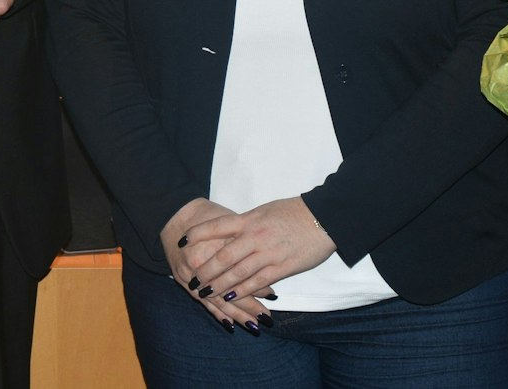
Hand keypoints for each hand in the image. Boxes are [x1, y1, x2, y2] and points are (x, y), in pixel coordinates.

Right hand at [160, 198, 265, 330]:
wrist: (175, 214)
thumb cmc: (208, 215)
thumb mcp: (230, 223)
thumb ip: (245, 244)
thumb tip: (267, 265)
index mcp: (216, 245)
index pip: (240, 271)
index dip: (257, 283)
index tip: (273, 295)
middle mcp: (202, 263)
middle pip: (229, 289)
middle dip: (249, 306)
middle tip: (266, 317)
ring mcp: (190, 274)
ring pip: (217, 300)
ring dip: (236, 314)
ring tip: (253, 325)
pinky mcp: (182, 280)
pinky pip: (202, 301)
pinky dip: (217, 313)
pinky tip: (230, 324)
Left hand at [185, 197, 332, 324]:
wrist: (324, 218)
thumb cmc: (294, 212)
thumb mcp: (265, 211)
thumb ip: (247, 223)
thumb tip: (229, 230)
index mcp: (249, 219)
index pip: (216, 226)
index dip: (197, 234)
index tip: (182, 241)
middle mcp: (254, 236)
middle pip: (222, 256)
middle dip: (205, 270)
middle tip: (191, 280)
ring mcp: (268, 253)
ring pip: (237, 273)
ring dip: (219, 285)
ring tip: (205, 293)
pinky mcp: (282, 267)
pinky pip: (257, 282)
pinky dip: (242, 291)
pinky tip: (230, 297)